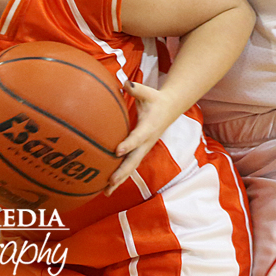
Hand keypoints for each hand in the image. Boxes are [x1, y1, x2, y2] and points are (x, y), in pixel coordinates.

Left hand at [104, 81, 178, 196]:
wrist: (169, 109)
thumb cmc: (155, 100)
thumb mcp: (148, 92)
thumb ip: (136, 88)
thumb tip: (124, 82)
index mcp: (148, 128)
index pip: (137, 138)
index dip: (128, 144)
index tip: (117, 150)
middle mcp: (146, 142)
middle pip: (134, 160)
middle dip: (122, 172)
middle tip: (110, 182)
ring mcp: (143, 149)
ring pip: (132, 167)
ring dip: (120, 179)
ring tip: (106, 192)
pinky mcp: (140, 152)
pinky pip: (130, 166)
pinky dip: (120, 177)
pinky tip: (107, 187)